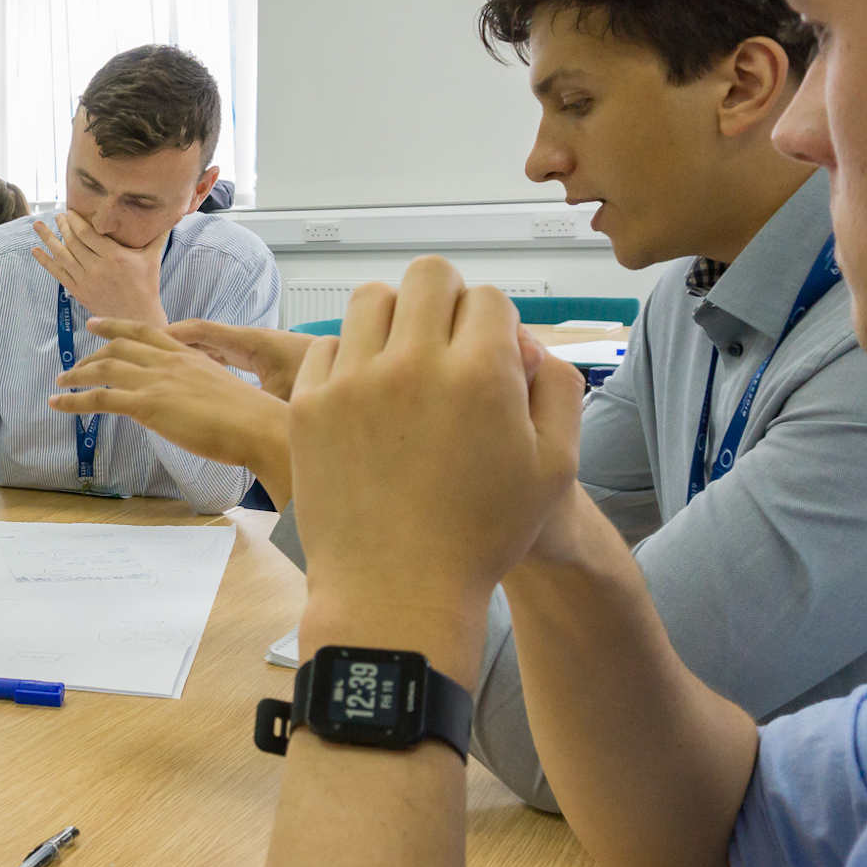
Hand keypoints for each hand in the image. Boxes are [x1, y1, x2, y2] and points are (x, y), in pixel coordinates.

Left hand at [31, 211, 168, 325]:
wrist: (137, 318)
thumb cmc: (147, 286)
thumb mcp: (153, 258)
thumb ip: (158, 235)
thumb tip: (171, 213)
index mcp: (114, 256)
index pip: (88, 234)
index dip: (75, 221)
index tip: (68, 211)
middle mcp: (97, 268)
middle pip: (73, 242)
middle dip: (62, 227)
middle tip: (55, 215)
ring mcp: (86, 281)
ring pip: (62, 256)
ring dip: (47, 239)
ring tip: (37, 226)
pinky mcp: (79, 292)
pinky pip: (58, 274)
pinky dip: (45, 262)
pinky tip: (36, 251)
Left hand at [49, 318, 290, 497]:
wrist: (259, 426)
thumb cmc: (251, 418)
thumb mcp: (222, 390)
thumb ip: (199, 388)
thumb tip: (189, 401)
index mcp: (188, 356)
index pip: (145, 332)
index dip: (116, 326)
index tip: (95, 324)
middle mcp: (169, 362)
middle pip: (120, 347)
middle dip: (91, 355)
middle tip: (72, 366)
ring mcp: (157, 381)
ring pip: (105, 368)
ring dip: (77, 375)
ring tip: (60, 384)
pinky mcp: (148, 405)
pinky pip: (100, 399)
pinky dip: (74, 400)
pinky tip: (58, 404)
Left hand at [287, 257, 584, 658]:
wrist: (396, 590)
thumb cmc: (480, 536)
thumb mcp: (555, 467)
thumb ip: (558, 389)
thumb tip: (527, 343)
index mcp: (481, 373)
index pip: (487, 298)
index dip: (493, 322)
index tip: (485, 352)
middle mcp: (413, 365)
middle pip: (428, 276)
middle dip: (445, 299)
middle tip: (445, 337)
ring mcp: (352, 382)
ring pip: (371, 298)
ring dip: (393, 317)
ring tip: (401, 356)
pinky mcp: (308, 405)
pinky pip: (326, 345)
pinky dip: (348, 357)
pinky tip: (364, 391)